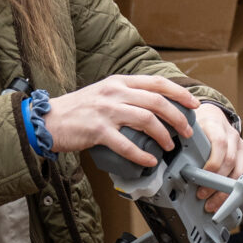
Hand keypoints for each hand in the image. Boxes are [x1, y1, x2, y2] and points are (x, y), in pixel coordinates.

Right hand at [45, 73, 203, 164]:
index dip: (179, 93)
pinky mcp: (97, 130)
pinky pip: (126, 144)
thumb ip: (127, 95)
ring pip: (146, 120)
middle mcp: (115, 92)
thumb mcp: (104, 92)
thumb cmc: (78, 110)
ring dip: (163, 135)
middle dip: (178, 117)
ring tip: (170, 147)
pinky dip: (141, 154)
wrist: (48, 120)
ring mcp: (106, 110)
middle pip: (157, 101)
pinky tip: (150, 160)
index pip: (157, 82)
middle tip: (186, 132)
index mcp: (120, 82)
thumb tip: (154, 106)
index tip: (194, 104)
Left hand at [193, 102, 242, 213]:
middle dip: (216, 183)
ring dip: (226, 190)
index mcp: (216, 126)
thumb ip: (182, 142)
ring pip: (240, 171)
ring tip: (213, 202)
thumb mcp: (189, 130)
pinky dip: (237, 190)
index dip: (213, 163)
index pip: (219, 144)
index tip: (202, 178)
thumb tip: (168, 161)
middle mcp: (232, 135)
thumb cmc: (200, 126)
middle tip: (202, 194)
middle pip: (230, 161)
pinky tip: (226, 198)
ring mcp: (241, 146)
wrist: (214, 117)